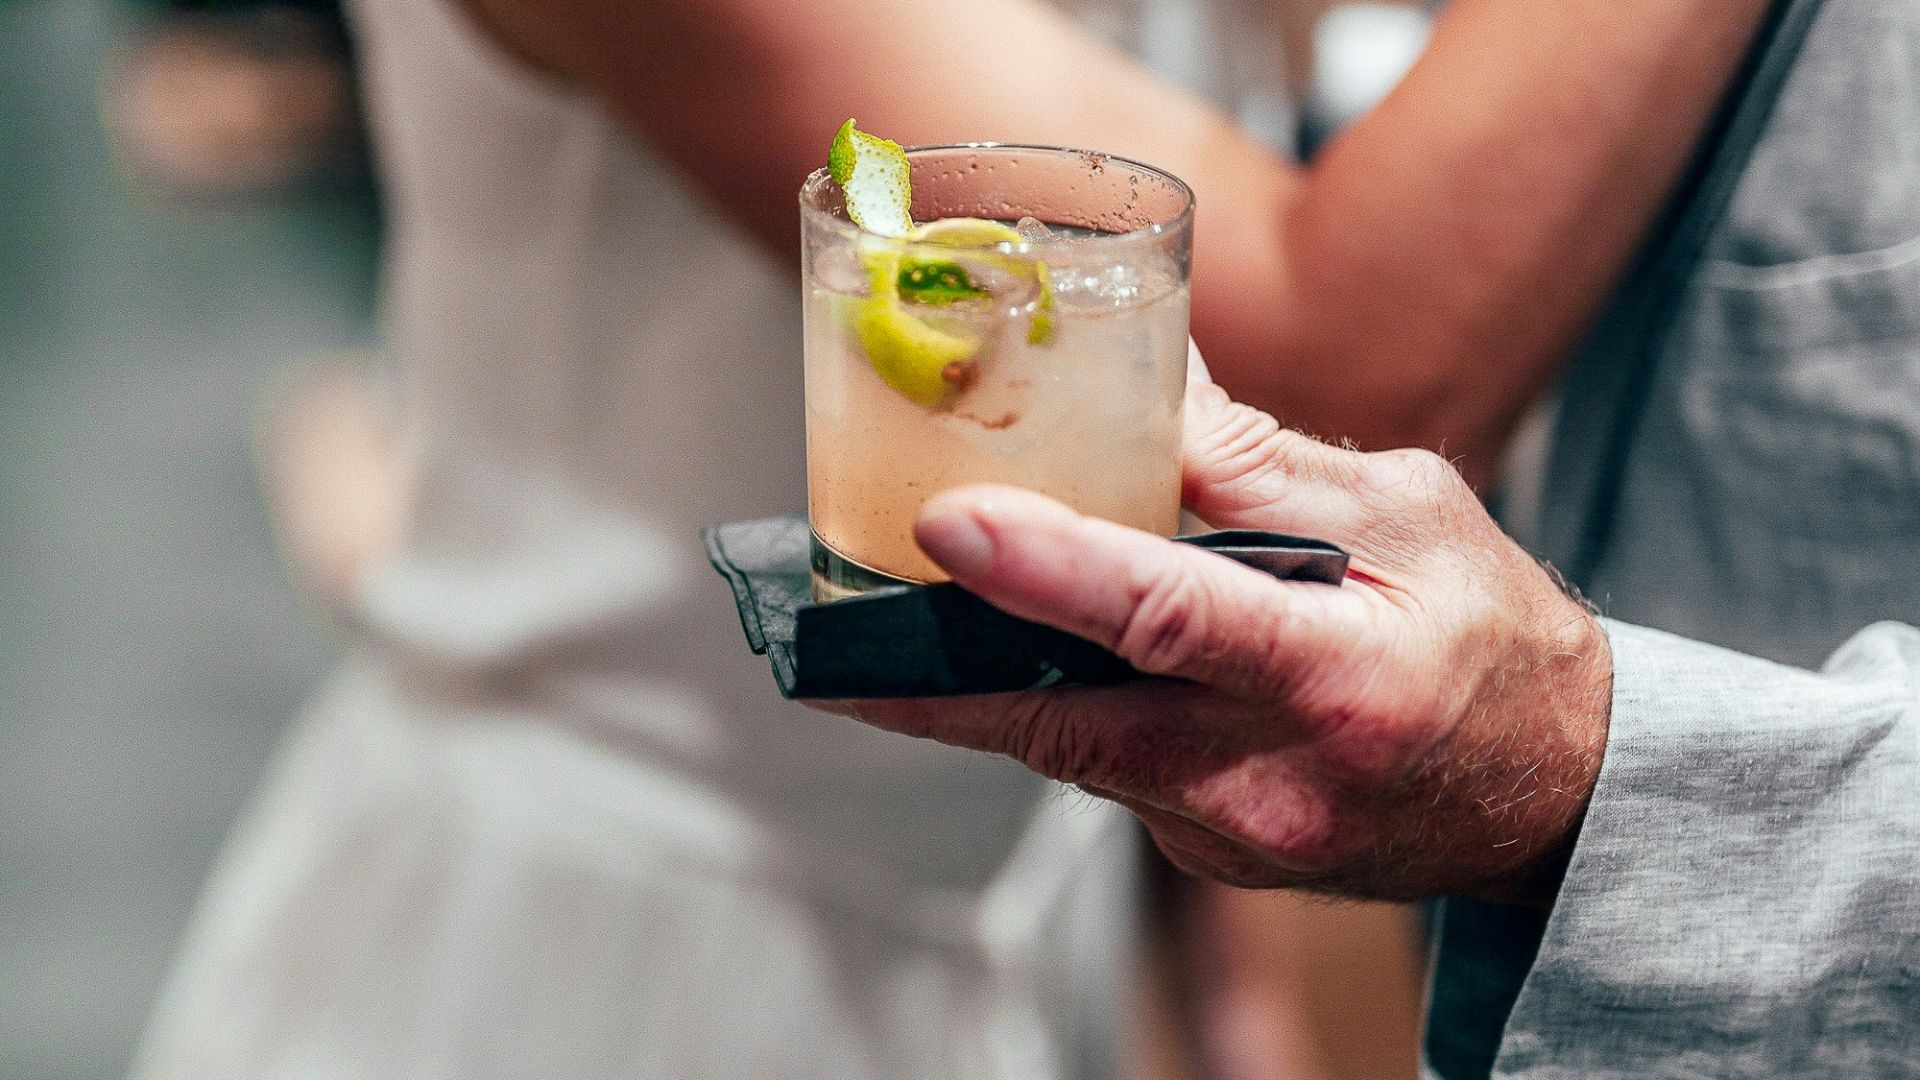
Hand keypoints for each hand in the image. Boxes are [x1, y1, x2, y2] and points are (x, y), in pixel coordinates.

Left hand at [821, 347, 1611, 903]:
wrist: (1550, 794)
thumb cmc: (1494, 636)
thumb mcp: (1413, 513)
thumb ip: (1270, 465)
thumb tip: (1147, 389)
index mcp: (1342, 676)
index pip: (1170, 618)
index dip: (1047, 572)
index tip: (946, 525)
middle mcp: (1276, 778)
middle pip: (1070, 720)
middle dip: (933, 679)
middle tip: (822, 633)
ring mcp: (1237, 836)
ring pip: (1072, 751)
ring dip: (982, 688)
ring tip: (898, 621)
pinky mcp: (1211, 857)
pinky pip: (1107, 776)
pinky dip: (1060, 711)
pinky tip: (1032, 658)